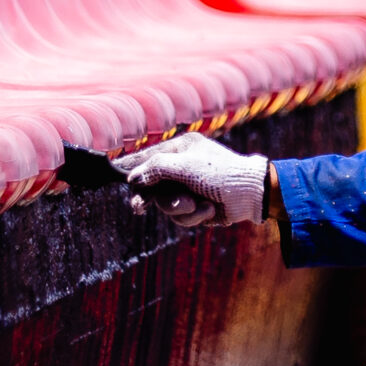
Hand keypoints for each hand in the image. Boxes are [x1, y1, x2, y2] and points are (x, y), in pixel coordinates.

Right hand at [113, 132, 270, 230]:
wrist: (252, 195)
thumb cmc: (220, 173)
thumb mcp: (185, 166)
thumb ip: (155, 168)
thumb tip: (133, 177)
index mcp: (181, 149)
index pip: (147, 157)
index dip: (130, 167)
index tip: (113, 173)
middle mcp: (183, 167)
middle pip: (153, 186)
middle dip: (156, 198)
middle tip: (138, 209)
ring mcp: (190, 187)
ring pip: (168, 205)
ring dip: (182, 209)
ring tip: (200, 205)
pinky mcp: (197, 206)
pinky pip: (182, 216)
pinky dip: (195, 216)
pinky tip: (209, 210)